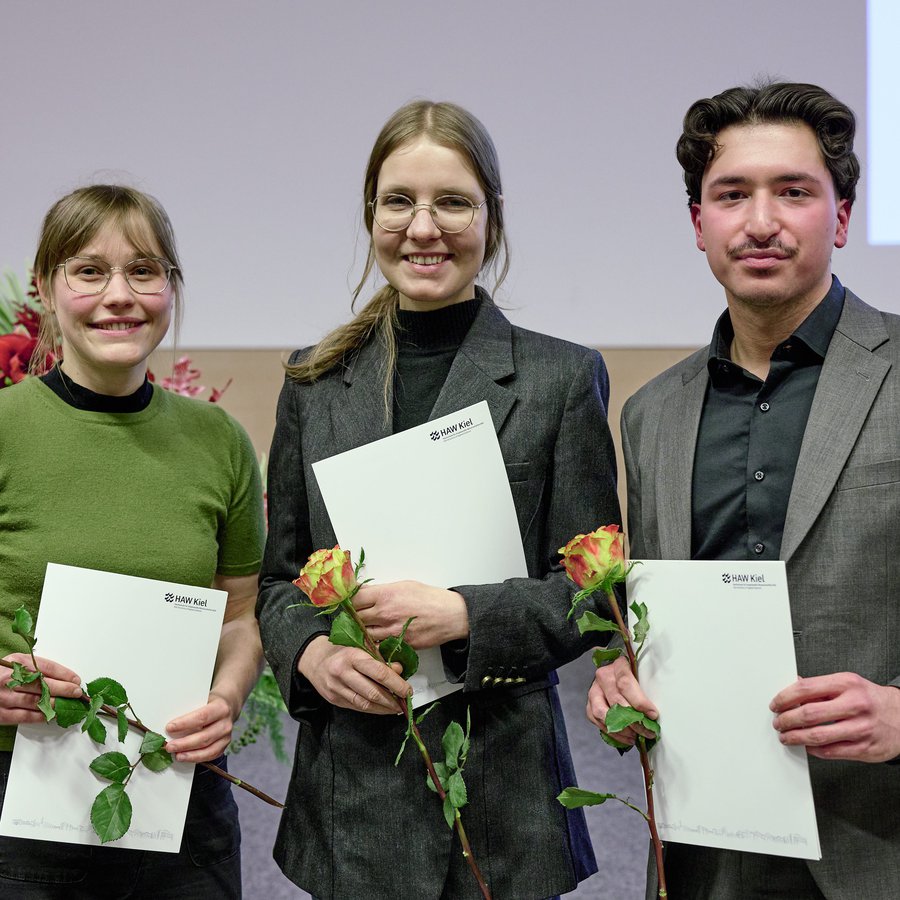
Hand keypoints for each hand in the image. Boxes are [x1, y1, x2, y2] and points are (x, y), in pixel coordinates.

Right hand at [0, 654, 81, 724]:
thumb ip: (36, 667)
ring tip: (68, 704)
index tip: (76, 680)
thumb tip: (63, 677)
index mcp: (16, 663)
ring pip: (36, 701)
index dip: (64, 674)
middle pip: (43, 684)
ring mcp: (4, 698)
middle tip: (77, 692)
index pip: (46, 667)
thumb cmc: (2, 674)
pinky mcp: (1, 714)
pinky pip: (25, 716)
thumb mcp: (17, 663)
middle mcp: (9, 679)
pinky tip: (52, 714)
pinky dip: (42, 716)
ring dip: (55, 703)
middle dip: (64, 689)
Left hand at [165, 691, 235, 762]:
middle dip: (184, 743)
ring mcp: (226, 737)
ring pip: (208, 749)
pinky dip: (197, 758)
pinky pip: (210, 756)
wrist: (227, 707)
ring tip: (176, 755)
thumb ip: (190, 710)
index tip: (169, 727)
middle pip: (204, 737)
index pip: (202, 717)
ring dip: (190, 754)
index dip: (185, 723)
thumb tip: (169, 725)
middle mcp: (226, 723)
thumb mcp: (202, 700)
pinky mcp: (224, 747)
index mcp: (221, 708)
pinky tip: (186, 757)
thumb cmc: (209, 703)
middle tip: (169, 746)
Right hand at [299, 636, 409, 714]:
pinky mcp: (334, 700)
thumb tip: (399, 670)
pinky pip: (357, 707)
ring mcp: (337, 688)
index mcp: (352, 655)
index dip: (396, 684)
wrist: (315, 659)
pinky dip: (372, 709)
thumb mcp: (361, 645)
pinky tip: (382, 708)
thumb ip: (380, 657)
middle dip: (392, 699)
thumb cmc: (342, 650)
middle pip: (373, 692)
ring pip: (365, 703)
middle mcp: (343, 672)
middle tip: (404, 701)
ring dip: (384, 708)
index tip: (407, 690)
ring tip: (396, 707)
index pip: (379, 672)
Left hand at [353, 581, 468, 648]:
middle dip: (351, 618)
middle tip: (350, 617)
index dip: (348, 601)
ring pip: (364, 635)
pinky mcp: (398, 645)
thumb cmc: (430, 598)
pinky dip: (375, 644)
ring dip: (361, 632)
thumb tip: (364, 593)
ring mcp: (391, 631)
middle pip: (355, 618)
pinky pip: (379, 646)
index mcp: (385, 595)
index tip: (346, 602)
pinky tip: (376, 639)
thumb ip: (382, 590)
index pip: (354, 599)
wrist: (450, 615)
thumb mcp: (404, 585)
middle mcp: (385, 614)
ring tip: (363, 629)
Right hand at [586, 655, 658, 744]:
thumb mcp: (642, 677)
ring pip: (603, 712)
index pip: (625, 683)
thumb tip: (654, 714)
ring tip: (636, 736)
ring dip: (621, 728)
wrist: (617, 677)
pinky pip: (597, 721)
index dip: (639, 701)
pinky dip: (613, 733)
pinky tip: (627, 738)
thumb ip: (647, 690)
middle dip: (634, 720)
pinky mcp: (589, 705)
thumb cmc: (634, 679)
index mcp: (618, 665)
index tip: (652, 714)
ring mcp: (594, 691)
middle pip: (616, 700)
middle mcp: (603, 676)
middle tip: (648, 731)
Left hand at [771, 673, 899, 762]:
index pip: (805, 689)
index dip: (784, 698)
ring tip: (786, 736)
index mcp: (846, 684)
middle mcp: (855, 705)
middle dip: (786, 720)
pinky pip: (832, 752)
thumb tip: (793, 685)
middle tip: (778, 723)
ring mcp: (861, 728)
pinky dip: (814, 750)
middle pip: (808, 714)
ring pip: (818, 736)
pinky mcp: (865, 748)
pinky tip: (807, 746)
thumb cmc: (871, 699)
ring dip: (796, 738)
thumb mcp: (847, 683)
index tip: (775, 704)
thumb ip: (820, 686)